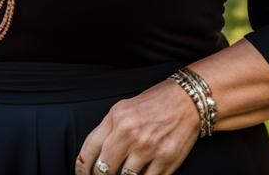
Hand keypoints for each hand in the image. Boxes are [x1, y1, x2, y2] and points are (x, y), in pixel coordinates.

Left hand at [74, 79, 200, 174]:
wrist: (186, 101)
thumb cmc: (153, 104)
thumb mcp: (123, 108)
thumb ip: (106, 129)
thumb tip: (90, 155)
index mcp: (116, 119)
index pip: (90, 150)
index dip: (82, 167)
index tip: (83, 173)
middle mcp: (130, 134)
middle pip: (104, 169)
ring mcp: (148, 149)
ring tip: (124, 172)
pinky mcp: (165, 160)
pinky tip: (140, 173)